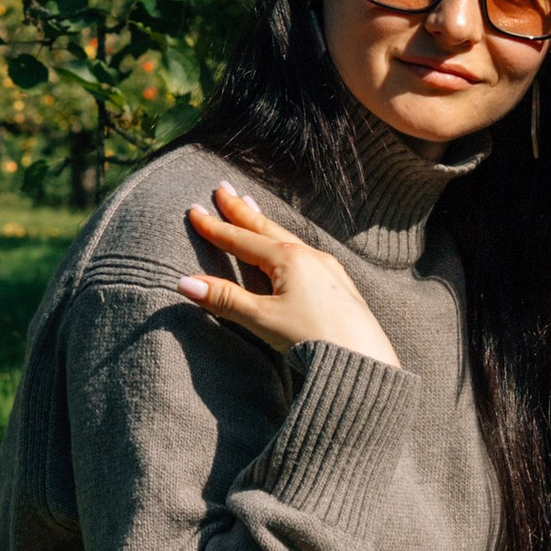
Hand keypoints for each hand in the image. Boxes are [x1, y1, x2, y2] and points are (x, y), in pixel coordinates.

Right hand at [178, 181, 400, 366]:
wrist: (365, 362)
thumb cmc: (314, 340)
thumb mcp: (262, 319)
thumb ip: (225, 299)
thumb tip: (185, 282)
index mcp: (288, 259)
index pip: (241, 239)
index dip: (215, 226)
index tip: (194, 209)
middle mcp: (309, 256)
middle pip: (266, 228)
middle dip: (242, 209)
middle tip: (223, 188)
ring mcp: (327, 268)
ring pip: (287, 238)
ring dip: (264, 223)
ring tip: (251, 206)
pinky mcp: (339, 284)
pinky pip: (305, 252)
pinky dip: (286, 242)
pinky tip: (289, 247)